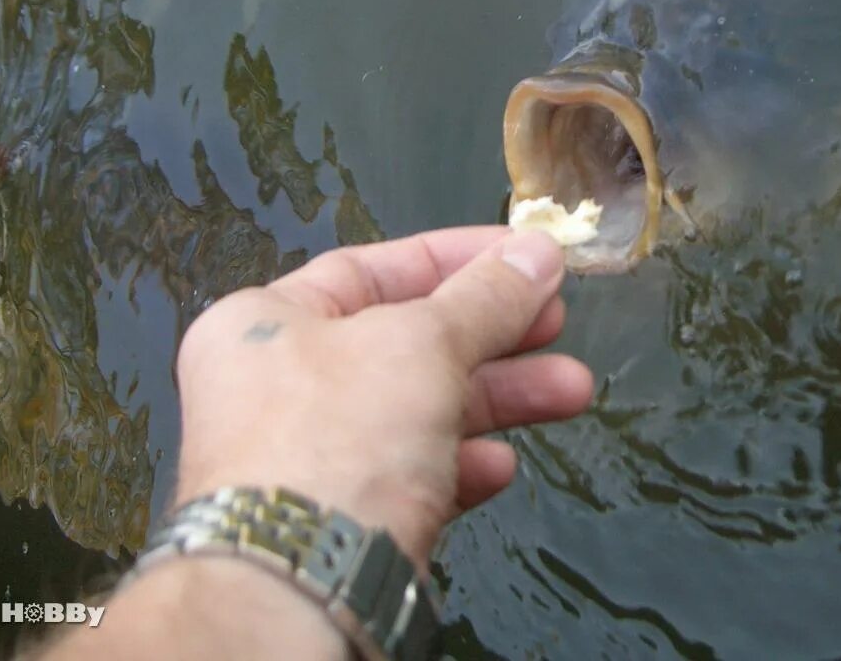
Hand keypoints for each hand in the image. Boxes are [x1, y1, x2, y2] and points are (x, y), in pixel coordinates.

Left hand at [172, 226, 593, 568]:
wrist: (296, 587)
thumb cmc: (335, 439)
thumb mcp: (422, 343)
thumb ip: (486, 296)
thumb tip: (538, 252)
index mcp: (268, 322)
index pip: (373, 268)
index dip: (457, 258)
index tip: (524, 257)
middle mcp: (278, 386)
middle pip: (407, 341)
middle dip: (496, 335)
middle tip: (558, 322)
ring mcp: (307, 458)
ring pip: (419, 411)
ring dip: (500, 399)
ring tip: (573, 391)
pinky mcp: (339, 521)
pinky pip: (409, 477)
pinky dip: (460, 465)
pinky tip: (500, 467)